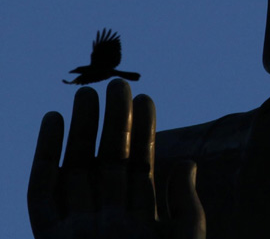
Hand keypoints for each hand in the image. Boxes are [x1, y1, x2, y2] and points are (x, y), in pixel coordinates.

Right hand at [28, 79, 205, 238]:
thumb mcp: (183, 237)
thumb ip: (185, 203)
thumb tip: (188, 163)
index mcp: (139, 220)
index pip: (140, 165)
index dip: (143, 130)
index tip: (145, 99)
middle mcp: (107, 219)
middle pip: (108, 160)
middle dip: (113, 122)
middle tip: (118, 84)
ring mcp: (77, 228)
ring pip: (76, 168)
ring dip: (80, 128)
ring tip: (88, 92)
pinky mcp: (48, 237)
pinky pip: (42, 191)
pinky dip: (45, 154)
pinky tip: (53, 119)